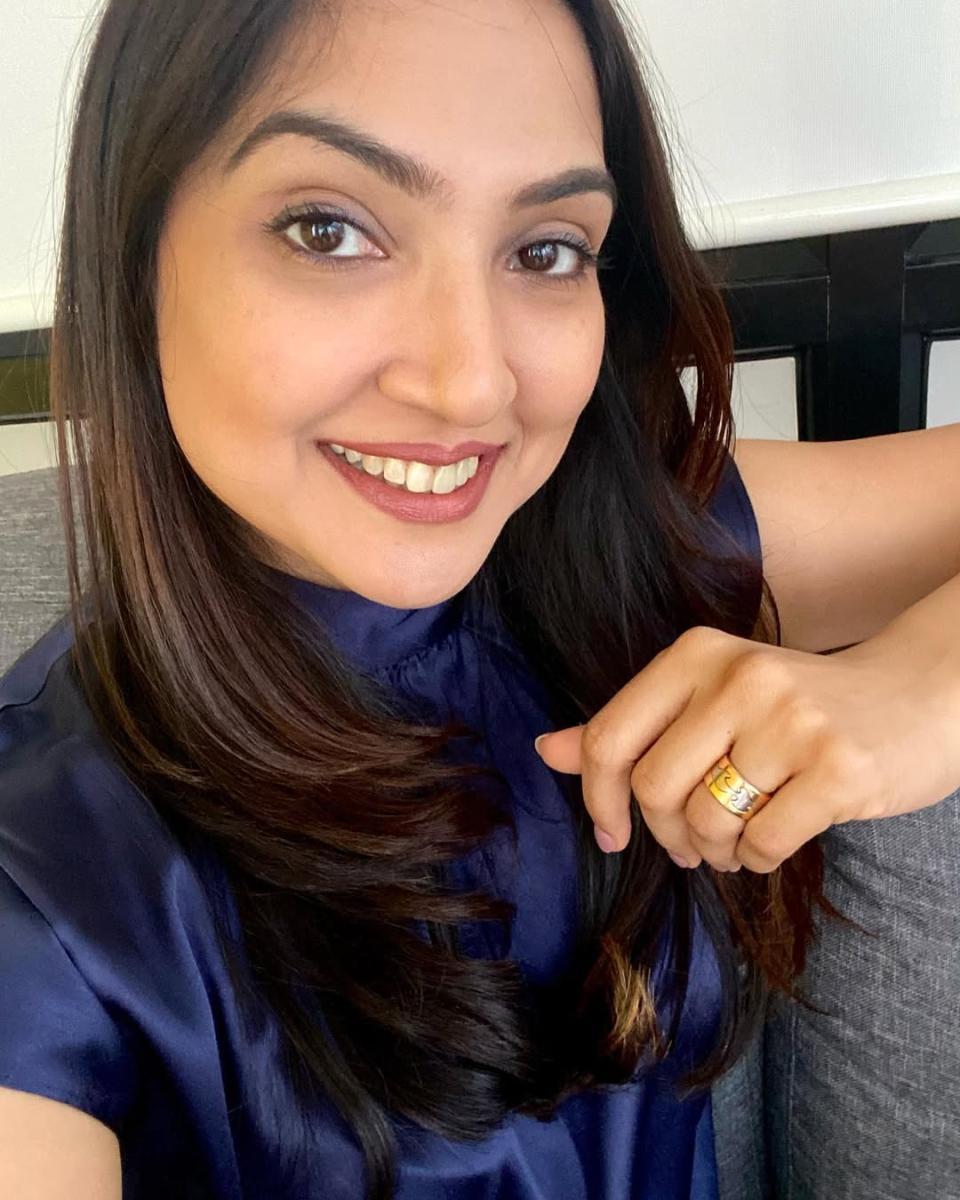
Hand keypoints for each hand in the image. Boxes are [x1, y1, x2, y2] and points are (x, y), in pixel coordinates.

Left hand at [533, 624, 959, 872]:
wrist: (915, 694)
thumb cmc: (797, 704)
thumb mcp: (709, 697)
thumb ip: (630, 724)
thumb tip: (547, 750)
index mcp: (697, 654)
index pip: (612, 737)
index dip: (598, 798)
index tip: (610, 834)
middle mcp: (740, 678)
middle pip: (653, 786)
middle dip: (663, 832)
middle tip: (687, 844)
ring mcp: (793, 722)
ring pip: (706, 820)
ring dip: (711, 850)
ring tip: (731, 843)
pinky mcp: (840, 769)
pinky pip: (763, 843)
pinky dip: (755, 859)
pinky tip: (769, 843)